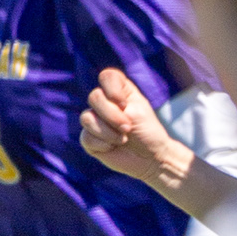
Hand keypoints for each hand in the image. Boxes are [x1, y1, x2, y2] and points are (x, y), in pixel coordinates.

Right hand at [80, 67, 174, 187]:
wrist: (150, 159)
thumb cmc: (147, 133)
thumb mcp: (137, 112)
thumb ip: (115, 103)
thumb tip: (91, 109)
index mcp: (120, 91)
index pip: (107, 76)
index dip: (112, 89)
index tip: (125, 105)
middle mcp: (105, 102)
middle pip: (94, 97)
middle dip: (112, 116)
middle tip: (128, 128)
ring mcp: (95, 120)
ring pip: (86, 118)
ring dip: (108, 132)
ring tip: (123, 140)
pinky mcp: (89, 138)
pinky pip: (86, 137)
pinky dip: (102, 144)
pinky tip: (113, 147)